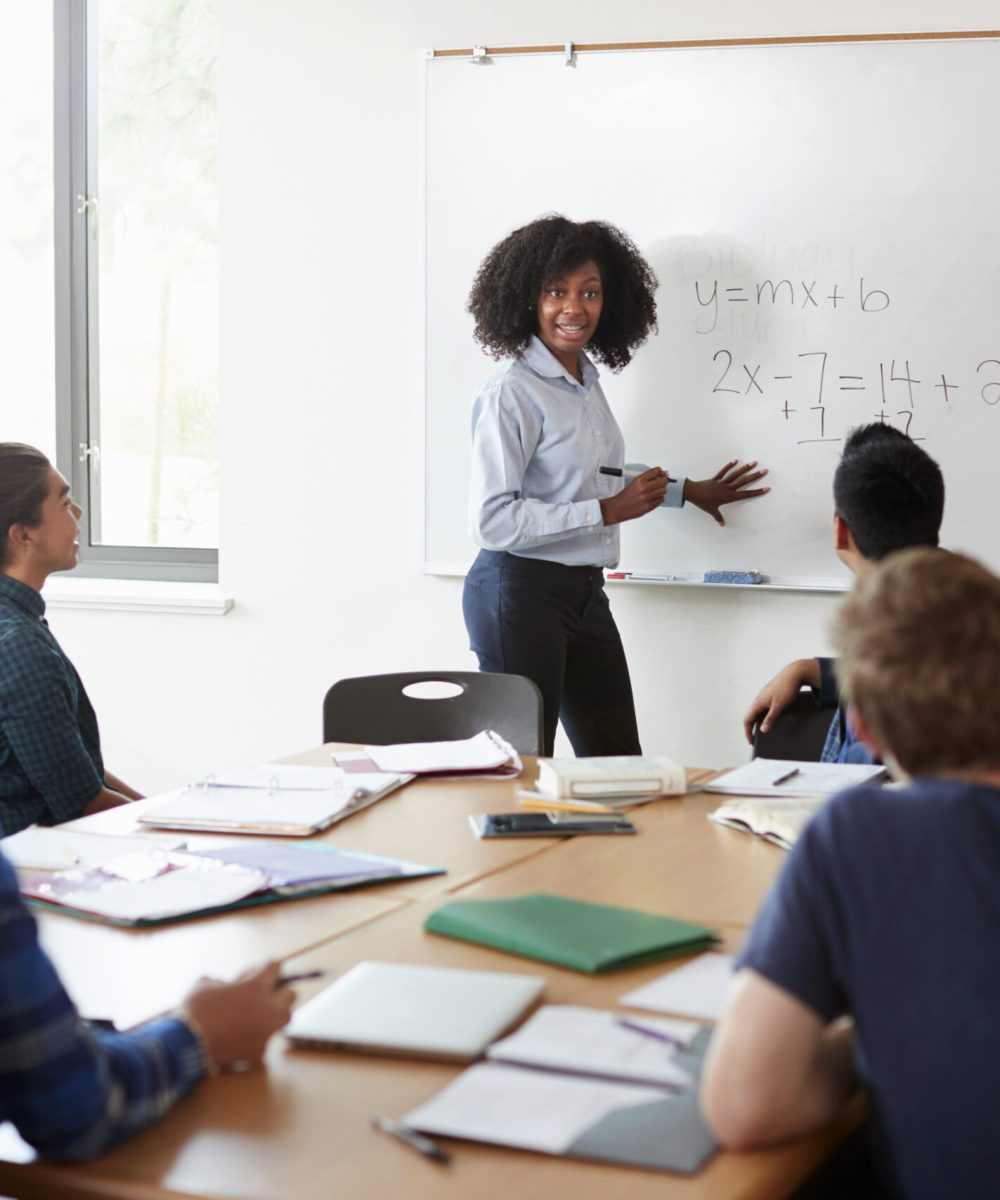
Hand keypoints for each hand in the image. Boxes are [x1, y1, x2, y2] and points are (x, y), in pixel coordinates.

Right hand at [181, 961, 295, 1071]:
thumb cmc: (196, 1009)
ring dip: (276, 1013)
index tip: (262, 971)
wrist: (186, 1045)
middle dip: (279, 991)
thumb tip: (232, 984)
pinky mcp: (259, 1051)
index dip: (267, 968)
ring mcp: (267, 1032)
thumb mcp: (208, 983)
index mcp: (257, 987)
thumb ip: (227, 981)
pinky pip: (267, 1039)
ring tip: (258, 1014)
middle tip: (263, 994)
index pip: (275, 968)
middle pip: (291, 994)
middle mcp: (269, 1009)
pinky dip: (259, 1037)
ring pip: (285, 1018)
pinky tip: (244, 1036)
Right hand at [599, 467, 668, 526]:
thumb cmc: (625, 496)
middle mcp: (644, 488)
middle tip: (660, 483)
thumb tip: (664, 473)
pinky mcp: (649, 506)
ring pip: (664, 491)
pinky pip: (661, 499)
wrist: (618, 508)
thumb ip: (648, 478)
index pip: (656, 471)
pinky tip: (652, 498)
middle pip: (663, 481)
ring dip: (661, 490)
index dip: (661, 472)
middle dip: (664, 481)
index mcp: (639, 480)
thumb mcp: (634, 482)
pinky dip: (659, 498)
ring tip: (654, 492)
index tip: (661, 475)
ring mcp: (647, 498)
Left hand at [684, 460, 769, 525]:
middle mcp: (728, 488)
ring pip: (736, 474)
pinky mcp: (716, 478)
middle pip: (744, 481)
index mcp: (729, 497)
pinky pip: (723, 471)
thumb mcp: (711, 511)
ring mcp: (722, 482)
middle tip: (765, 471)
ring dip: (745, 468)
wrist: (692, 493)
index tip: (767, 488)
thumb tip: (722, 525)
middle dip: (755, 476)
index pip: (746, 494)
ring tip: (754, 462)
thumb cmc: (703, 502)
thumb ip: (718, 517)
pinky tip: (735, 460)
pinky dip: (729, 466)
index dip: (757, 492)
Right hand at [742, 659, 820, 743]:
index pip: (747, 719)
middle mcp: (759, 699)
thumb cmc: (786, 689)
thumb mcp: (779, 706)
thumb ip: (770, 719)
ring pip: (756, 711)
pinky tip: (769, 718)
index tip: (751, 741)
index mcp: (758, 702)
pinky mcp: (770, 694)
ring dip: (756, 721)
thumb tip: (763, 730)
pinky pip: (762, 707)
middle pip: (750, 716)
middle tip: (754, 738)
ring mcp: (764, 696)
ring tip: (761, 730)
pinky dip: (762, 715)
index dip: (747, 732)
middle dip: (750, 728)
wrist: (794, 674)